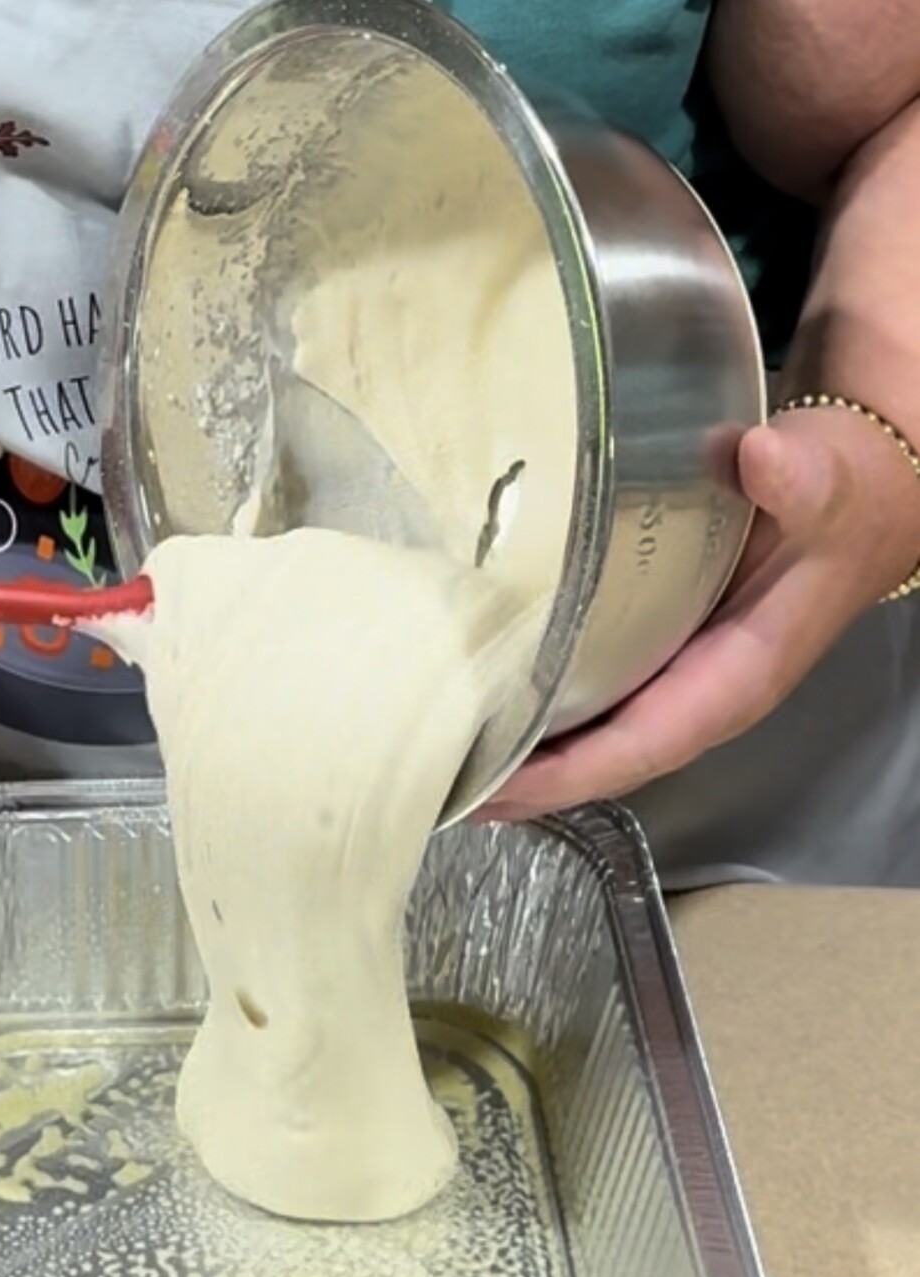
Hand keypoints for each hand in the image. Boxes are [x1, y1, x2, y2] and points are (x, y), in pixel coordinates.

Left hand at [481, 404, 919, 818]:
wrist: (863, 491)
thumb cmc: (843, 496)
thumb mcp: (828, 486)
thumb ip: (800, 481)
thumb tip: (759, 458)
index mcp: (736, 679)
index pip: (642, 746)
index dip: (571, 774)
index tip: (504, 785)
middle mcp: (702, 696)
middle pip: (603, 761)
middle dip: (529, 783)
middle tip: (445, 782)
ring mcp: (679, 682)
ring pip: (595, 740)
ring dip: (528, 759)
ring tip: (449, 761)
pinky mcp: (660, 658)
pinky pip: (596, 704)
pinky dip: (542, 715)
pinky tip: (489, 710)